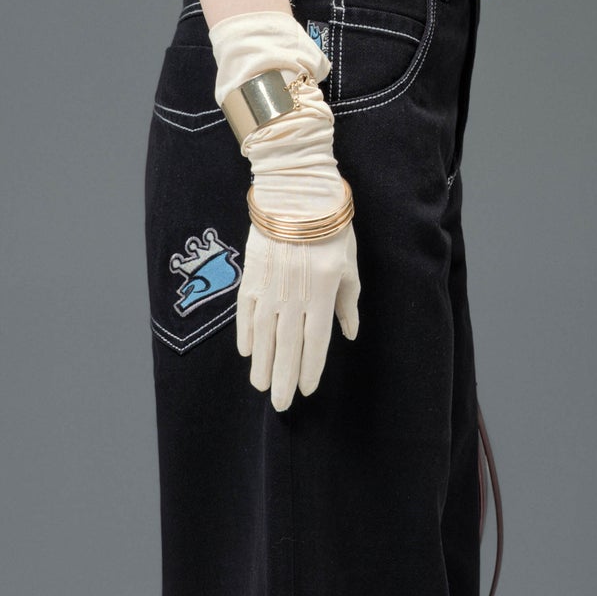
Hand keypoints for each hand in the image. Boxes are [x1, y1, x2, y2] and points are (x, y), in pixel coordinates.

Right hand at [234, 80, 360, 409]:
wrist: (296, 190)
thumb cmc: (332, 226)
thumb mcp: (350, 263)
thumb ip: (348, 301)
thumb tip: (348, 334)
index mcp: (323, 291)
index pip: (316, 341)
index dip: (310, 368)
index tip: (305, 390)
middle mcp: (295, 293)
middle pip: (287, 345)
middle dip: (283, 377)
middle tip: (280, 405)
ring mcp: (270, 285)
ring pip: (264, 333)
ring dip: (262, 362)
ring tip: (261, 386)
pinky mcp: (251, 274)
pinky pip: (246, 311)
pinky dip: (246, 333)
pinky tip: (247, 353)